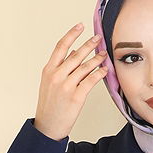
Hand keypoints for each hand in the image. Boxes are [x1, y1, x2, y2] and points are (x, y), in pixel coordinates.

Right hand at [33, 22, 108, 142]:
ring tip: (104, 53)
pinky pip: (90, 81)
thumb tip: (72, 53)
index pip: (61, 46)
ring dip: (97, 58)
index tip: (80, 26)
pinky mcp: (76, 97)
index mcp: (49, 70)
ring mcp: (66, 86)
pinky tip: (104, 69)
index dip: (72, 34)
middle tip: (98, 37)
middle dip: (89, 44)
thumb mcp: (49, 83)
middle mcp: (57, 76)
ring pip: (85, 67)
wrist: (47, 127)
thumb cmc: (49, 106)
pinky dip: (99, 73)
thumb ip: (61, 67)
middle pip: (76, 54)